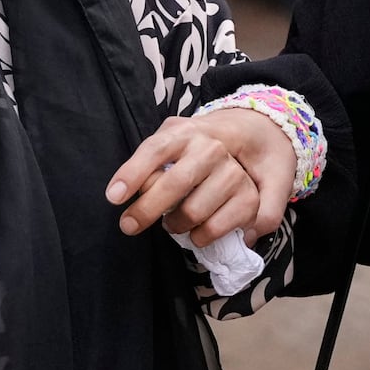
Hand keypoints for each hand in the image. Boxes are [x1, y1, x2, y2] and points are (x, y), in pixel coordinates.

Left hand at [106, 110, 296, 247]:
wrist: (255, 140)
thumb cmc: (198, 150)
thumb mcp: (174, 141)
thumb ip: (155, 160)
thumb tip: (131, 188)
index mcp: (186, 132)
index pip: (155, 150)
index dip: (133, 173)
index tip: (113, 197)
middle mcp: (211, 148)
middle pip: (174, 184)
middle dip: (146, 210)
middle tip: (129, 226)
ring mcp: (233, 173)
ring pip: (192, 212)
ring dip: (176, 225)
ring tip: (173, 224)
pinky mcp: (249, 197)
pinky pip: (214, 228)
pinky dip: (200, 237)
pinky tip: (196, 233)